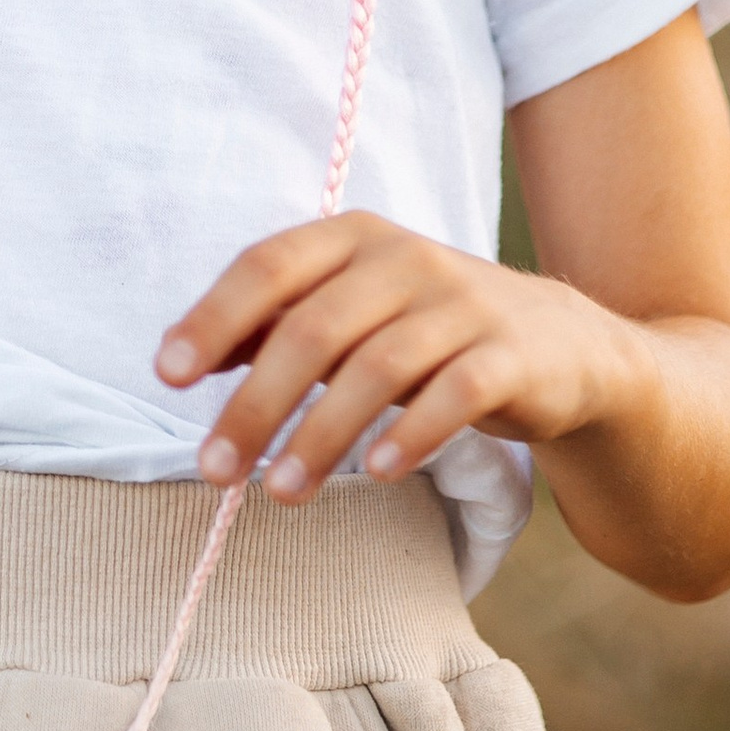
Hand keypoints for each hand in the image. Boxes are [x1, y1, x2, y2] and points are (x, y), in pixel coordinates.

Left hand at [153, 209, 632, 503]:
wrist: (562, 344)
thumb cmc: (428, 330)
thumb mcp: (352, 312)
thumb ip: (274, 325)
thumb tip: (180, 356)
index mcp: (354, 237)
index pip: (268, 265)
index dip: (212, 317)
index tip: (168, 374)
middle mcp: (406, 258)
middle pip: (313, 328)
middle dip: (255, 403)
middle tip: (214, 470)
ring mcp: (463, 304)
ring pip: (377, 367)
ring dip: (320, 436)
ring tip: (281, 494)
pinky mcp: (510, 356)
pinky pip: (455, 394)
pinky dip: (410, 435)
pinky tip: (375, 475)